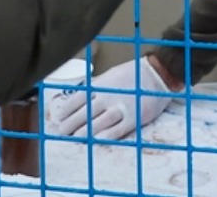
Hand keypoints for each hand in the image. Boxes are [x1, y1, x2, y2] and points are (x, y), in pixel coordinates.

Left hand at [45, 56, 172, 140]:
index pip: (79, 98)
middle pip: (85, 112)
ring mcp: (121, 107)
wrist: (157, 75)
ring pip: (99, 122)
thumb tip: (81, 97)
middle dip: (71, 123)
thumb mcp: (111, 75)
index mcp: (102, 84)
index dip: (67, 109)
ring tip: (75, 138)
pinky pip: (118, 130)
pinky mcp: (134, 118)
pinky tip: (97, 140)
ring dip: (85, 131)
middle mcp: (109, 96)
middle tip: (62, 131)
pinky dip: (106, 136)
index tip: (59, 117)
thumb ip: (97, 87)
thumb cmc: (132, 75)